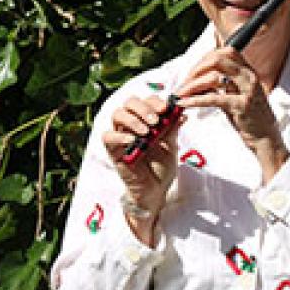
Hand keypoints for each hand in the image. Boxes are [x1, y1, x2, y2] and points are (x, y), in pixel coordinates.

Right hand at [103, 95, 184, 243]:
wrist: (157, 189)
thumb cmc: (163, 165)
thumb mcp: (171, 144)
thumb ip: (173, 128)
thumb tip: (181, 111)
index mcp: (146, 119)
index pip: (146, 100)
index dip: (155, 101)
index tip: (166, 109)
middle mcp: (132, 124)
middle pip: (129, 102)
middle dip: (144, 108)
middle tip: (156, 120)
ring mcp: (121, 136)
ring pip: (117, 114)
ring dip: (133, 120)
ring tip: (147, 132)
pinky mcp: (113, 151)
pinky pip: (108, 137)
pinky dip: (120, 136)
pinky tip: (134, 141)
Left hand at [175, 46, 288, 182]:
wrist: (266, 139)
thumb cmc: (251, 119)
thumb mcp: (238, 96)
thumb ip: (223, 86)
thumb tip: (200, 81)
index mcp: (249, 72)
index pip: (226, 52)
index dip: (207, 58)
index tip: (194, 70)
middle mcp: (250, 77)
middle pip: (218, 59)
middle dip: (197, 68)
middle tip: (184, 81)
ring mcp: (247, 91)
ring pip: (214, 76)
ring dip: (192, 84)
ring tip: (180, 93)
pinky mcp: (241, 106)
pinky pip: (213, 98)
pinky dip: (195, 100)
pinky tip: (184, 103)